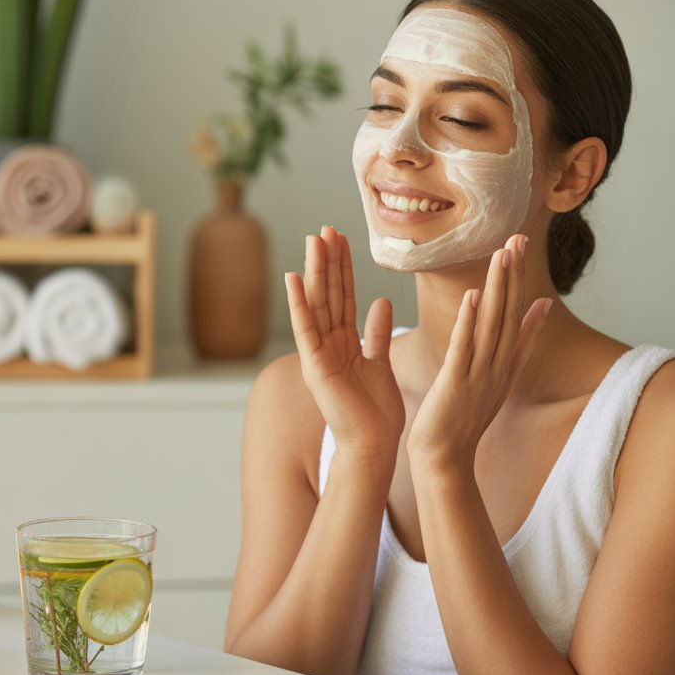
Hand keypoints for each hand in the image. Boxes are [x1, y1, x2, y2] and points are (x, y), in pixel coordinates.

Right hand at [285, 226, 404, 460]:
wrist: (373, 445)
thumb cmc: (377, 413)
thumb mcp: (380, 363)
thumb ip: (376, 333)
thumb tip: (381, 301)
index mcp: (343, 343)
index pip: (343, 296)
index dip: (343, 267)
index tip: (342, 238)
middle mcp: (327, 344)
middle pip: (328, 294)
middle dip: (327, 261)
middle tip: (326, 228)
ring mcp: (318, 354)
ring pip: (317, 304)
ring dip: (313, 272)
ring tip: (312, 241)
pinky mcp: (314, 366)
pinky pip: (305, 329)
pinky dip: (298, 304)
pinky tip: (293, 279)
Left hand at [407, 234, 552, 471]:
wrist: (444, 459)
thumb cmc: (462, 420)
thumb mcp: (496, 379)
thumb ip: (517, 344)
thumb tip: (538, 309)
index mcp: (501, 363)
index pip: (513, 314)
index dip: (518, 279)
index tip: (520, 247)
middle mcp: (495, 365)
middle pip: (507, 312)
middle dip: (512, 274)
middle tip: (517, 236)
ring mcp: (479, 375)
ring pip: (491, 324)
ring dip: (497, 288)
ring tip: (501, 254)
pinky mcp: (457, 384)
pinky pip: (465, 348)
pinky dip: (471, 321)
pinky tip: (475, 296)